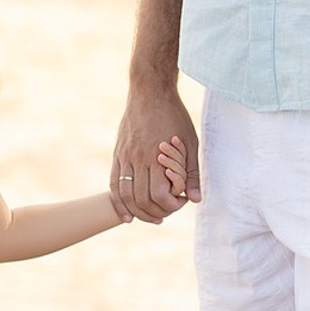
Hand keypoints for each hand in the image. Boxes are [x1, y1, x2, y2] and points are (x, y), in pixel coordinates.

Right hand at [112, 84, 199, 220]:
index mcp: (158, 157)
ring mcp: (125, 157)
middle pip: (141, 200)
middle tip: (167, 213)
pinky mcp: (118, 154)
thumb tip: (195, 199)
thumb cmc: (174, 116)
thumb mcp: (190, 142)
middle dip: (156, 213)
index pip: (160, 195)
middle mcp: (138, 159)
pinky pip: (114, 184)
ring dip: (137, 212)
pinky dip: (119, 202)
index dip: (171, 205)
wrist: (150, 92)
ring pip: (125, 195)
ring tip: (149, 218)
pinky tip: (126, 215)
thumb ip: (191, 173)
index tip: (181, 201)